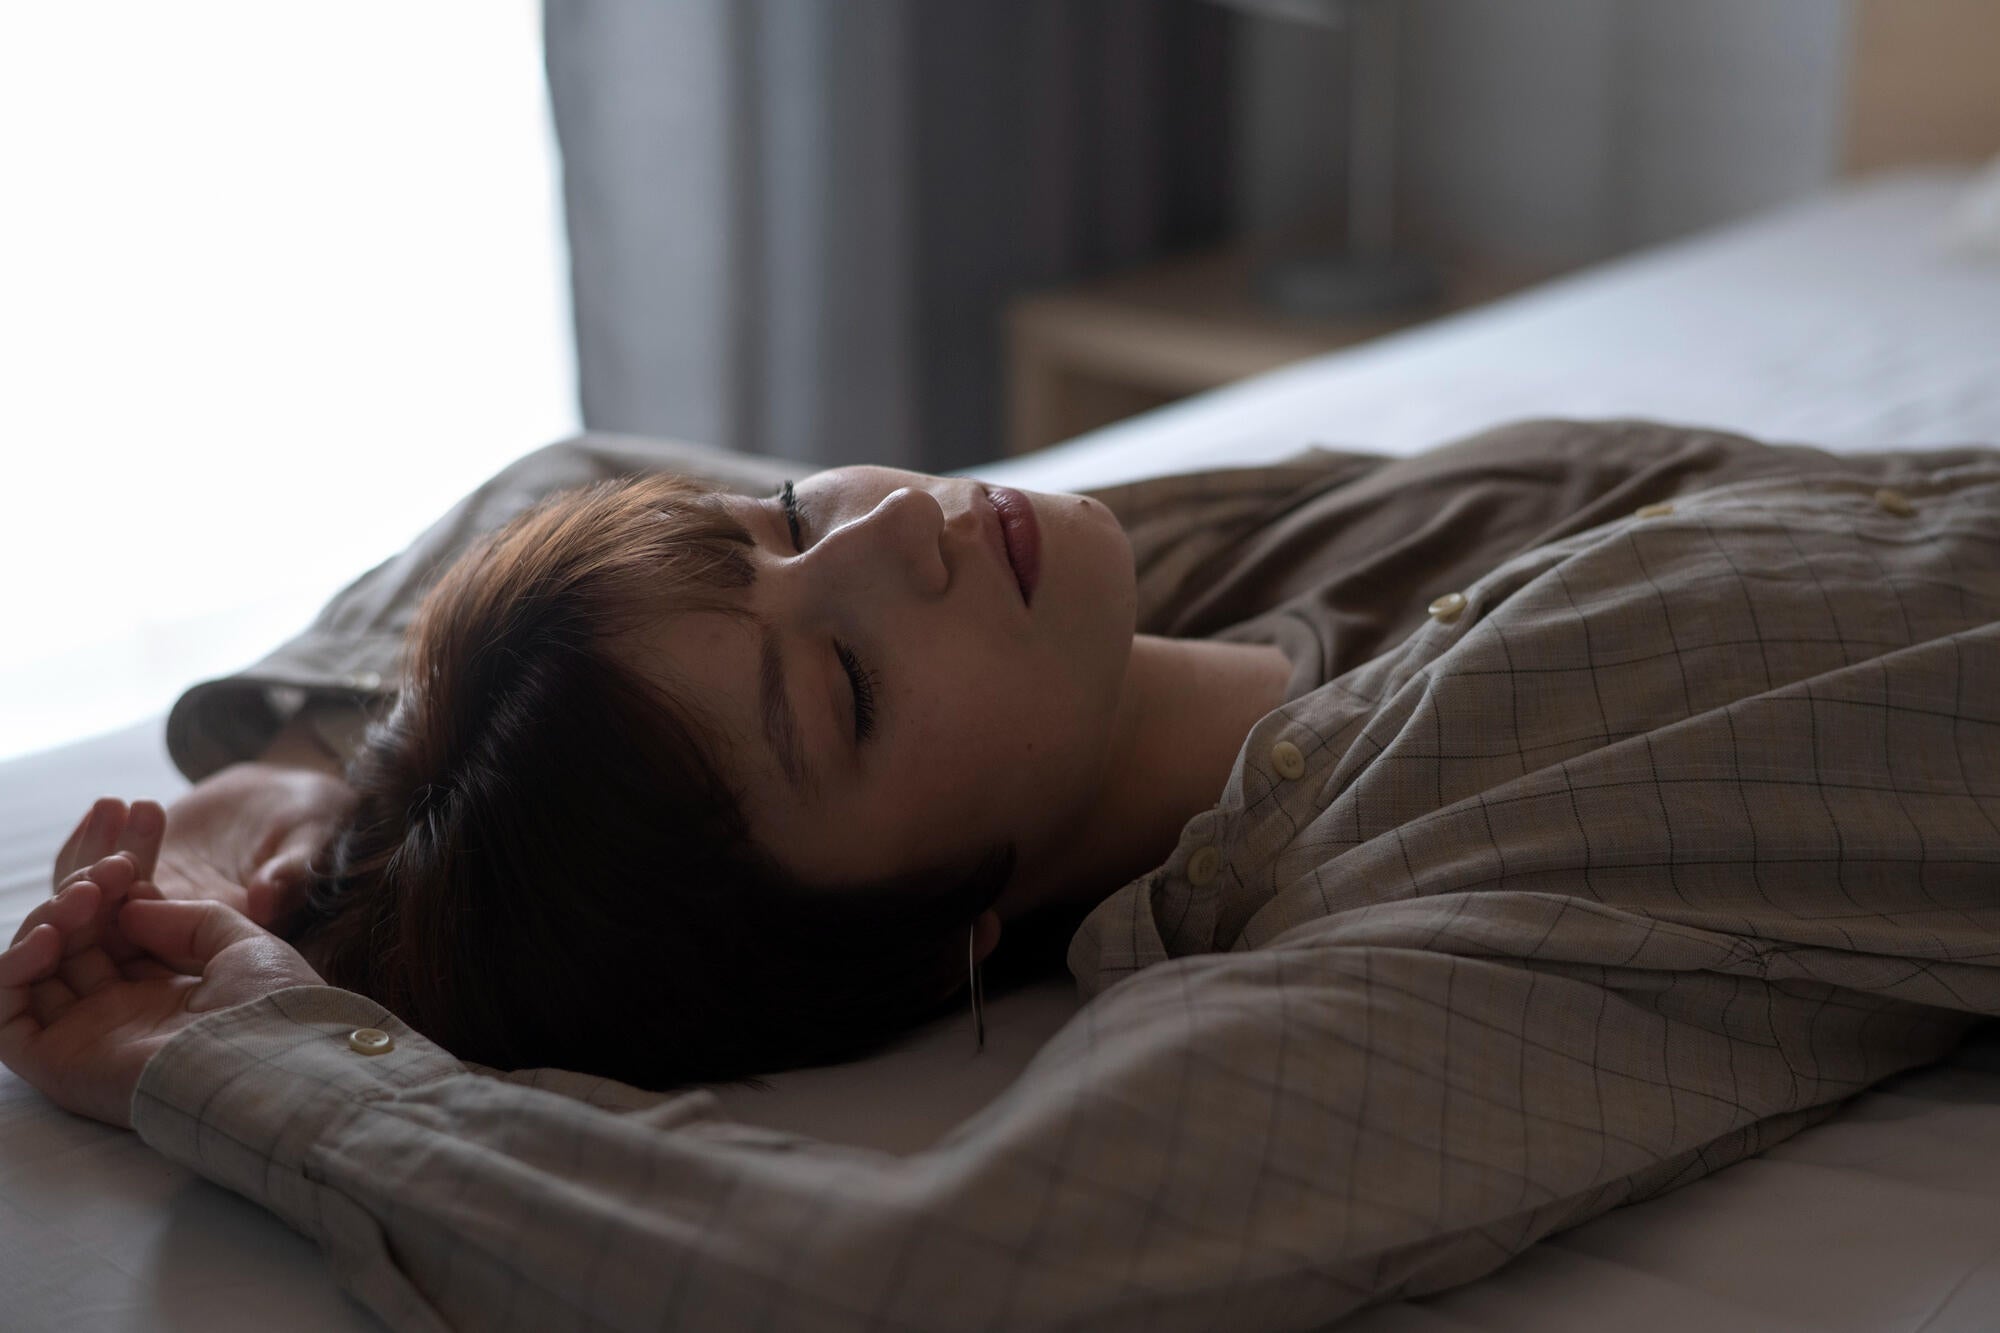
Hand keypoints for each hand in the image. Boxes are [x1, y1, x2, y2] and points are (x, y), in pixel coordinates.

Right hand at [0, 861, 323, 1128]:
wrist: (266, 1063)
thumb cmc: (270, 1008)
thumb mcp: (245, 945)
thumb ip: (190, 918)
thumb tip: (132, 905)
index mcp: (168, 991)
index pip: (119, 929)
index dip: (117, 885)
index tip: (134, 853)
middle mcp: (122, 1013)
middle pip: (77, 940)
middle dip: (86, 890)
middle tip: (115, 866)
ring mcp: (85, 1037)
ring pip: (39, 968)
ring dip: (51, 919)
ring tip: (86, 894)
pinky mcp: (54, 1062)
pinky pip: (6, 1015)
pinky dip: (12, 969)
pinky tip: (48, 936)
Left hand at [53, 765, 355, 934]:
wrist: (292, 794)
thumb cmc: (317, 815)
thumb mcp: (313, 837)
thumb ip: (292, 869)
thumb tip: (267, 899)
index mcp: (226, 938)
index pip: (165, 946)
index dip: (133, 917)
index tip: (127, 874)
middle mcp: (183, 933)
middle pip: (113, 931)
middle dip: (96, 892)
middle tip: (108, 850)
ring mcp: (157, 903)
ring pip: (96, 902)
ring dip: (91, 859)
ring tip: (114, 806)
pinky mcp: (141, 873)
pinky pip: (96, 872)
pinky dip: (92, 841)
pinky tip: (107, 805)